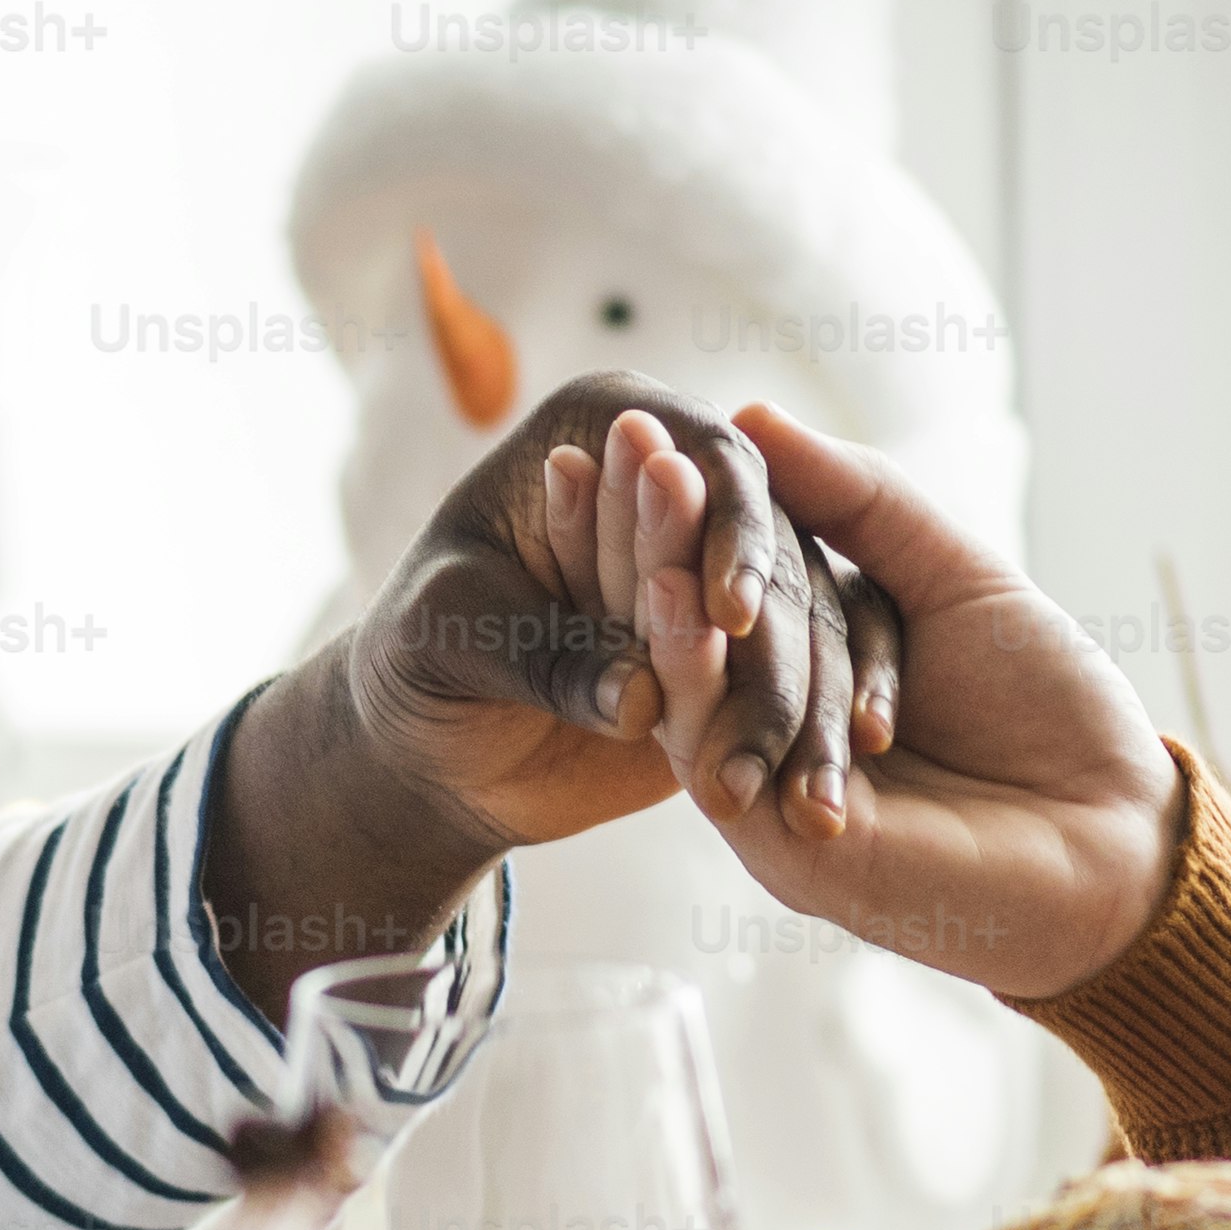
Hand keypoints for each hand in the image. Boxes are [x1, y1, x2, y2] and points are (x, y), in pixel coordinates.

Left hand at [335, 375, 894, 855]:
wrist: (430, 740)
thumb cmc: (416, 655)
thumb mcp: (454, 639)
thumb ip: (543, 656)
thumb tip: (639, 700)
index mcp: (606, 422)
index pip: (698, 455)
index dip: (725, 532)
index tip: (731, 615)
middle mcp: (679, 480)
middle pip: (763, 536)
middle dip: (777, 628)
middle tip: (785, 717)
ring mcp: (718, 564)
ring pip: (795, 615)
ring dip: (798, 699)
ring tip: (801, 787)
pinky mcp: (739, 649)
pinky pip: (793, 683)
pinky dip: (803, 739)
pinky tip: (815, 807)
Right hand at [657, 404, 1185, 1003]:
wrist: (1114, 830)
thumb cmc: (1049, 705)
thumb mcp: (953, 574)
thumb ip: (859, 503)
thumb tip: (750, 417)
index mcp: (800, 666)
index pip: (717, 574)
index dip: (676, 506)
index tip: (635, 429)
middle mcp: (767, 728)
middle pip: (687, 623)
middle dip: (651, 528)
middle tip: (624, 437)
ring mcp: (766, 791)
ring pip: (687, 686)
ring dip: (659, 584)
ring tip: (641, 493)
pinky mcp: (782, 850)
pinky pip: (720, 760)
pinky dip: (696, 679)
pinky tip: (681, 608)